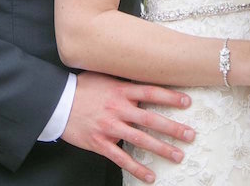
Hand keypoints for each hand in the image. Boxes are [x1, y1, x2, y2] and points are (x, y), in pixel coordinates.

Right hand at [62, 72, 195, 183]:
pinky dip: (137, 168)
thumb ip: (124, 78)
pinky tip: (150, 176)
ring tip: (179, 155)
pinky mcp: (100, 143)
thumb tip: (142, 73)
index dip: (170, 97)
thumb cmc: (83, 86)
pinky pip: (122, 158)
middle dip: (173, 128)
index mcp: (120, 89)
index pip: (150, 92)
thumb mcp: (104, 75)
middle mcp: (118, 108)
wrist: (58, 102)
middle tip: (191, 135)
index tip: (187, 102)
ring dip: (162, 149)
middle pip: (151, 119)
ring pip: (141, 140)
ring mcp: (110, 127)